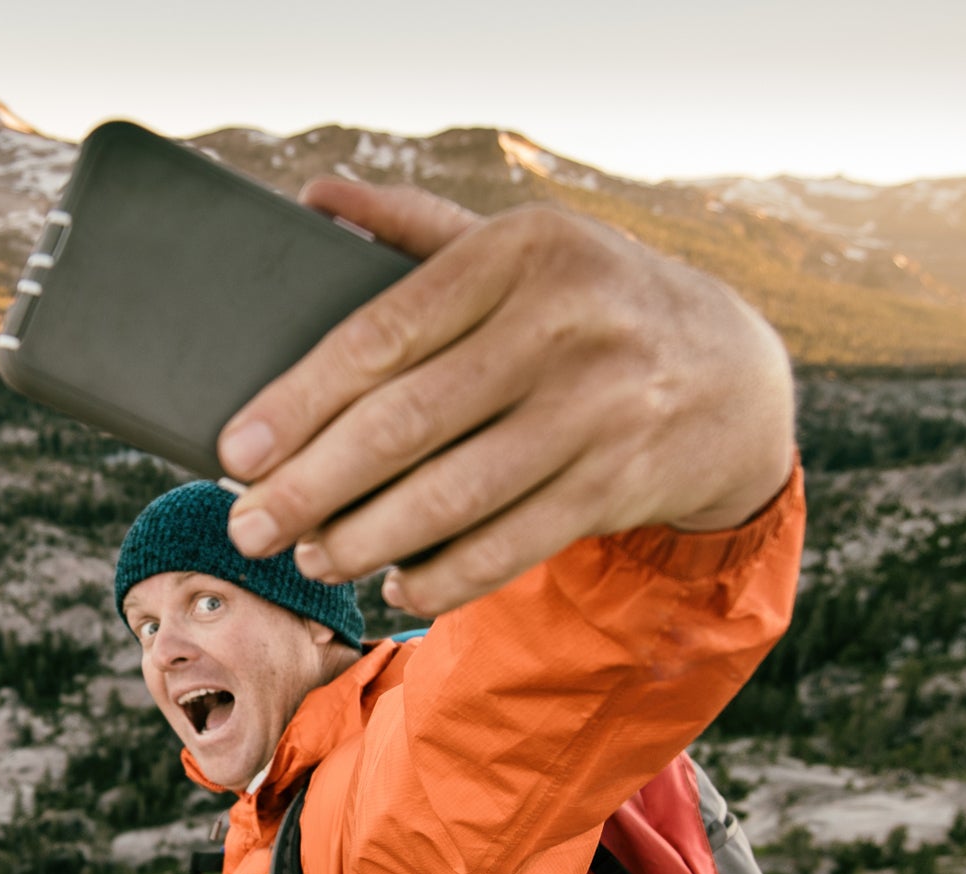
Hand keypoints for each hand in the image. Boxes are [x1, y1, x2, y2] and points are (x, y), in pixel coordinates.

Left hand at [217, 178, 796, 616]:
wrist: (731, 373)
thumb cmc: (587, 304)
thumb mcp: (519, 246)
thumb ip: (416, 227)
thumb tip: (317, 198)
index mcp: (522, 252)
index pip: (382, 334)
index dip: (298, 401)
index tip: (235, 453)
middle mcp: (565, 326)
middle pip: (405, 425)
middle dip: (311, 487)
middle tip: (247, 526)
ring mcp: (599, 409)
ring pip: (452, 496)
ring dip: (364, 540)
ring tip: (309, 556)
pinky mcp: (619, 483)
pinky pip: (507, 546)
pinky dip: (442, 575)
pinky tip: (392, 582)